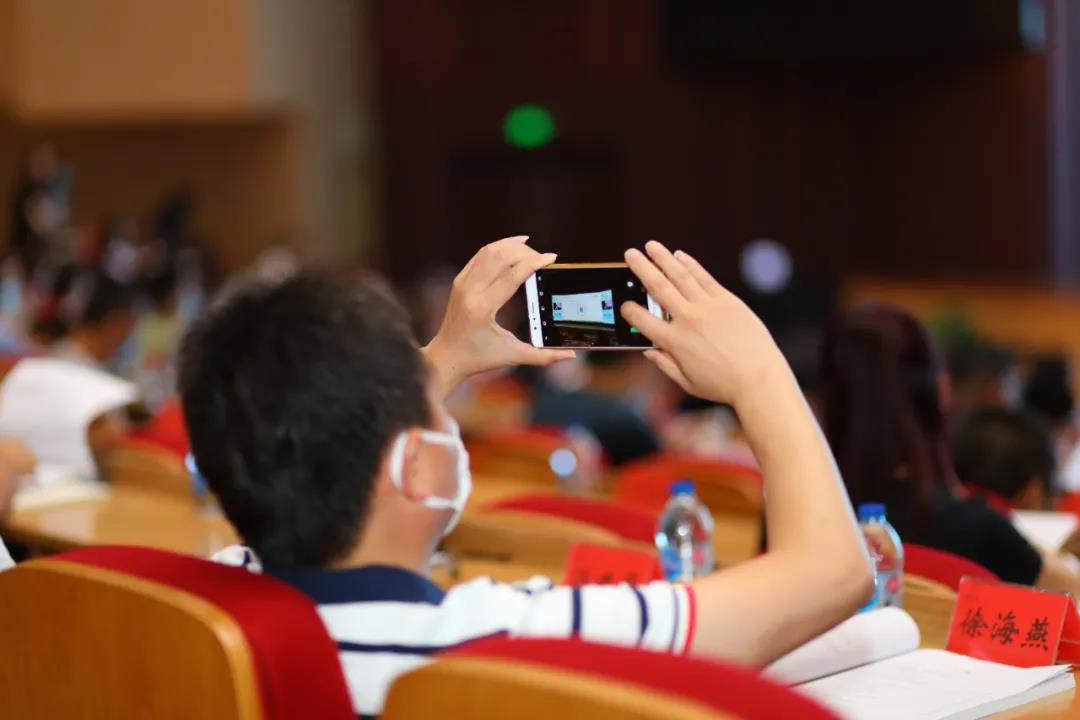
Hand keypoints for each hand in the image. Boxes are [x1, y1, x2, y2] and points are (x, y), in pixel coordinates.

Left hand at [424, 236, 574, 393]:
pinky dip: (498, 247)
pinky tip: (513, 245)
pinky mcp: (459, 281)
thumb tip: (571, 354)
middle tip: (543, 257)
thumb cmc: (479, 358)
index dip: (534, 263)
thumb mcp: (513, 356)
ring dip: (511, 246)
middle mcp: (470, 291)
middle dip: (525, 252)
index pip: (512, 276)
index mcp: (483, 308)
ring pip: (489, 251)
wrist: (446, 357)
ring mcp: (462, 284)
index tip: (552, 257)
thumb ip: (544, 357)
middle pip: (500, 257)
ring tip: (532, 249)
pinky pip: (480, 256)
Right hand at [620, 241, 788, 406]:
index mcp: (674, 342)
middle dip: (640, 268)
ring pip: (680, 275)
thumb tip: (649, 351)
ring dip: (663, 258)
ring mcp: (708, 307)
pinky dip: (690, 264)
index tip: (625, 306)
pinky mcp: (727, 301)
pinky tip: (679, 256)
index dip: (629, 311)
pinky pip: (704, 277)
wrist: (759, 379)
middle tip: (629, 254)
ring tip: (651, 246)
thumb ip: (665, 365)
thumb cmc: (724, 386)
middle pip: (657, 287)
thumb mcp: (688, 382)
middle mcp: (688, 319)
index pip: (642, 320)